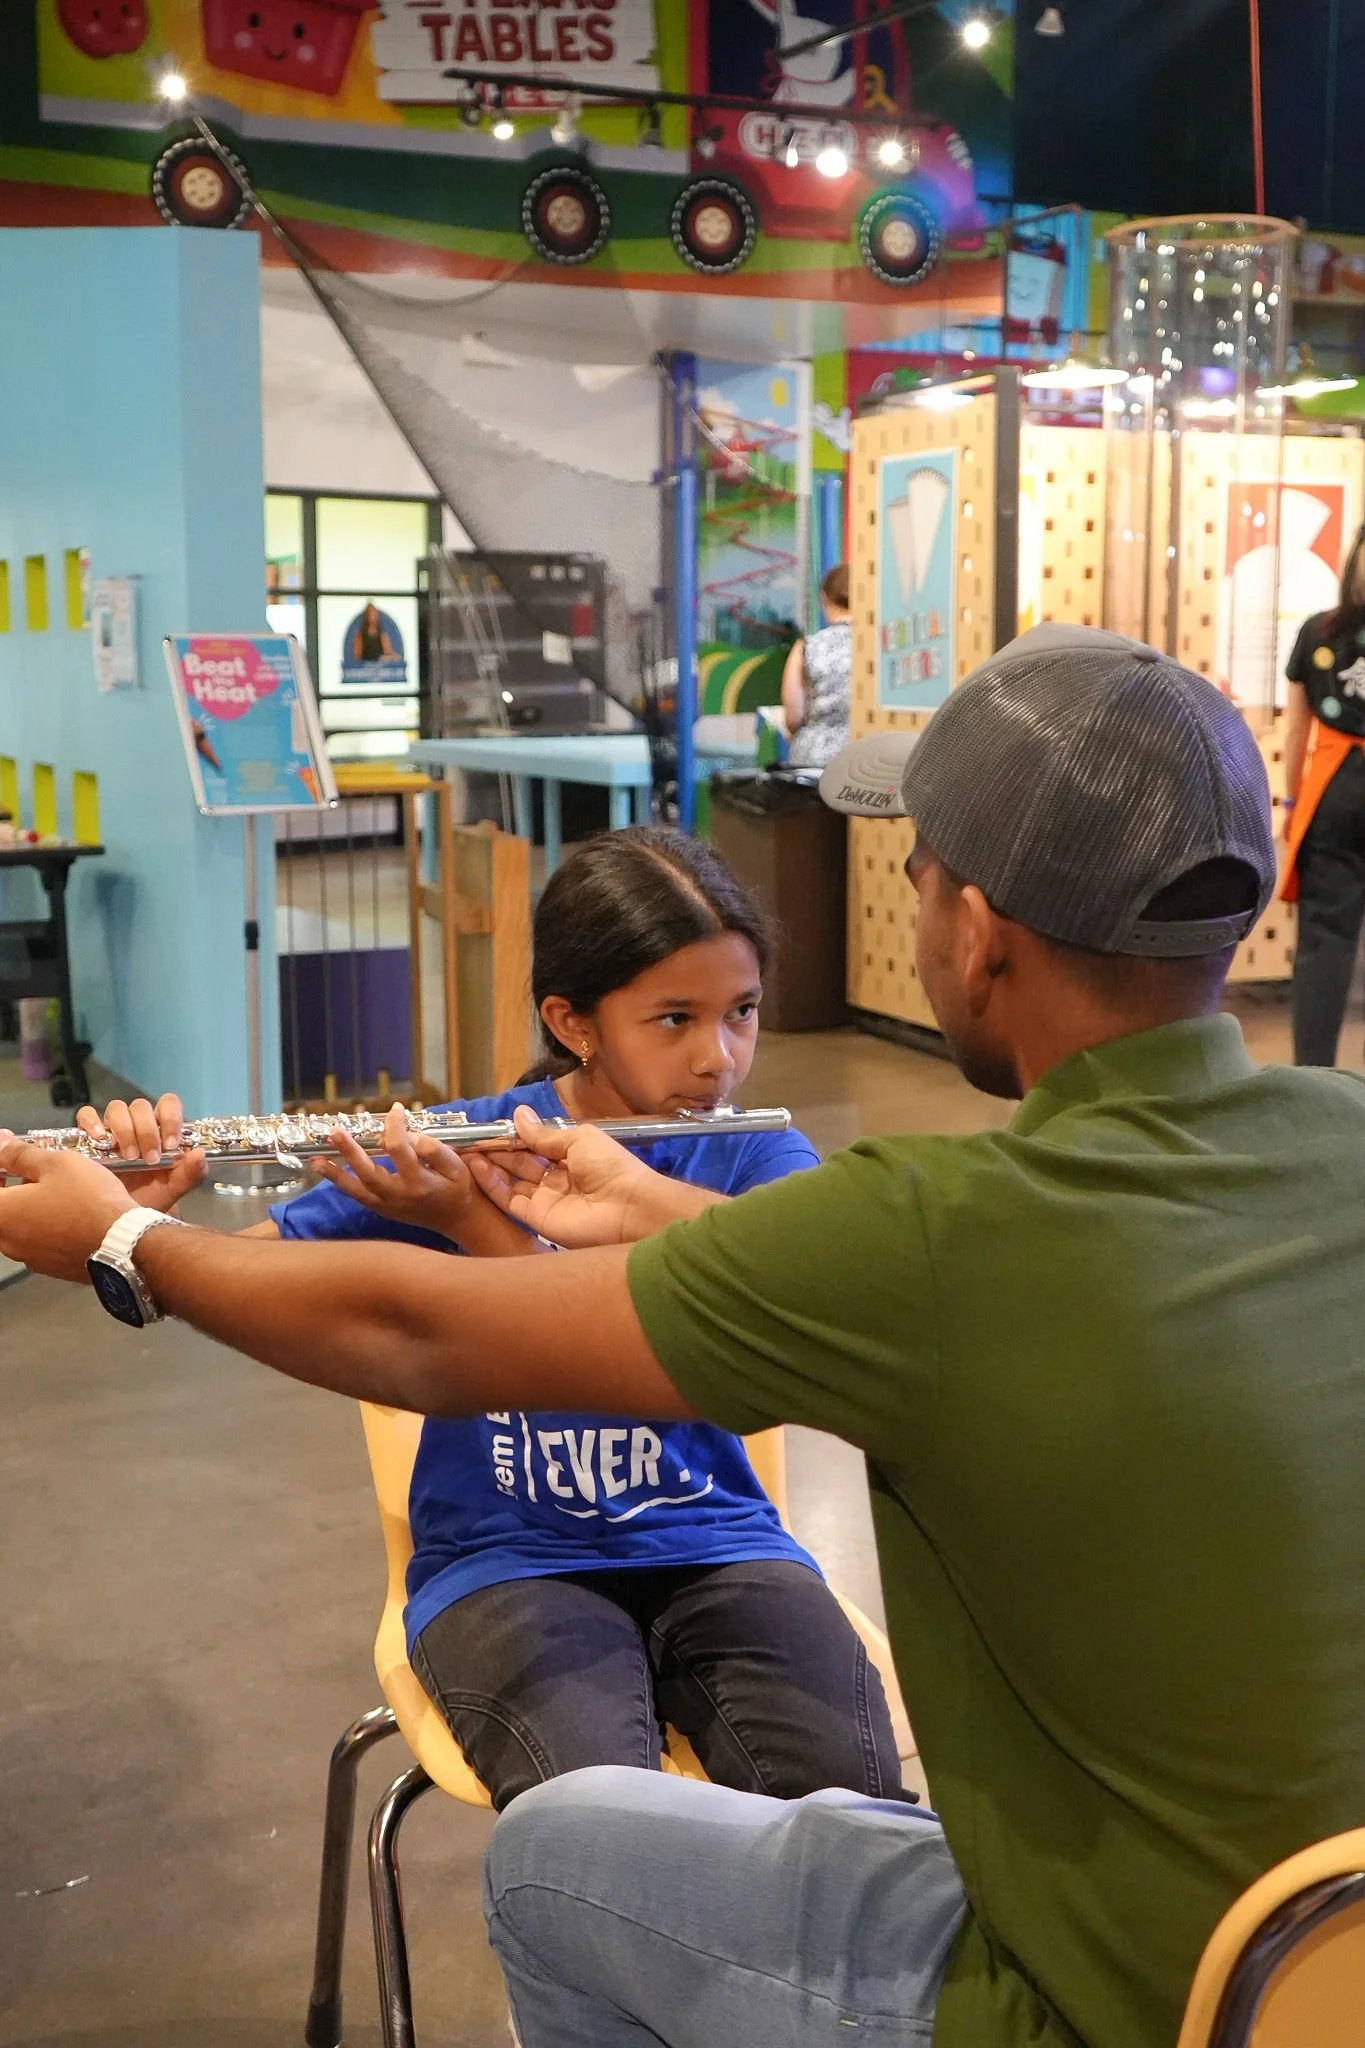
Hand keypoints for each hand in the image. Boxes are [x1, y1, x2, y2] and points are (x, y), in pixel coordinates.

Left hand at [0, 1135, 137, 1282]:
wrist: (124, 1243)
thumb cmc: (90, 1202)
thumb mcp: (56, 1163)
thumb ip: (20, 1154)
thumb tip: (0, 1144)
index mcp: (2, 1213)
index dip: (0, 1168)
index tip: (9, 1158)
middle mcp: (8, 1241)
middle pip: (1, 1208)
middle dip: (11, 1189)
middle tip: (29, 1172)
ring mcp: (28, 1257)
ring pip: (17, 1226)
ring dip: (27, 1208)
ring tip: (54, 1191)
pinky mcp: (50, 1267)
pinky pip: (37, 1241)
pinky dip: (44, 1226)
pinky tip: (67, 1214)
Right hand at [75, 1095, 205, 1210]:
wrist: (121, 1221)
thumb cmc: (149, 1198)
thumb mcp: (173, 1189)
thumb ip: (192, 1173)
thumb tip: (199, 1154)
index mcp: (161, 1130)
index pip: (168, 1104)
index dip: (170, 1118)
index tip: (171, 1144)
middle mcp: (137, 1124)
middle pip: (141, 1106)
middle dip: (147, 1131)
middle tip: (150, 1158)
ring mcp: (113, 1128)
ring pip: (117, 1108)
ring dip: (125, 1130)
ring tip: (128, 1156)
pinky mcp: (90, 1137)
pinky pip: (86, 1115)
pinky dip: (92, 1123)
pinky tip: (100, 1140)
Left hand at [308, 1102, 512, 1249]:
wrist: (458, 1219)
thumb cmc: (459, 1188)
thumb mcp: (457, 1167)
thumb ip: (434, 1150)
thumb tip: (410, 1135)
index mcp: (420, 1183)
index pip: (401, 1149)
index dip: (396, 1126)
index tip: (396, 1109)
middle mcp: (400, 1196)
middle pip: (369, 1173)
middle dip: (350, 1152)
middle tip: (335, 1132)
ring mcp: (388, 1206)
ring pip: (357, 1190)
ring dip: (335, 1174)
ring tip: (315, 1160)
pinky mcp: (383, 1210)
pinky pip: (358, 1197)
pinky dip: (341, 1184)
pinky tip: (326, 1170)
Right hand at [467, 1107, 678, 1247]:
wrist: (628, 1209)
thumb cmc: (609, 1166)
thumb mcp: (579, 1139)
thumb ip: (544, 1134)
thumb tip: (518, 1115)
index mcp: (570, 1156)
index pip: (534, 1145)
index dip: (512, 1137)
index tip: (488, 1128)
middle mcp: (555, 1177)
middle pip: (519, 1163)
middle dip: (496, 1150)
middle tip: (469, 1138)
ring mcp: (545, 1199)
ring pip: (511, 1181)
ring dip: (489, 1165)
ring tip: (465, 1150)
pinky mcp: (536, 1218)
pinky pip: (510, 1200)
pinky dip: (492, 1184)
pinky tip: (476, 1166)